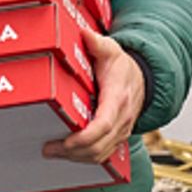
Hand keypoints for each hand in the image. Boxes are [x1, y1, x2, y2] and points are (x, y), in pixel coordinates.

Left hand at [43, 27, 144, 163]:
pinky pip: (104, 154)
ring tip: (53, 152)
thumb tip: (84, 34)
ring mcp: (121, 130)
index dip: (85, 137)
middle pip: (100, 146)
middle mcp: (122, 119)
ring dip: (77, 158)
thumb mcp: (111, 51)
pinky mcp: (117, 137)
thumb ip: (97, 43)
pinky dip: (85, 158)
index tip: (67, 141)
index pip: (104, 125)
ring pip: (102, 154)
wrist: (143, 79)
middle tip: (49, 149)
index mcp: (117, 99)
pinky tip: (68, 153)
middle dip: (73, 152)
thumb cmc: (123, 67)